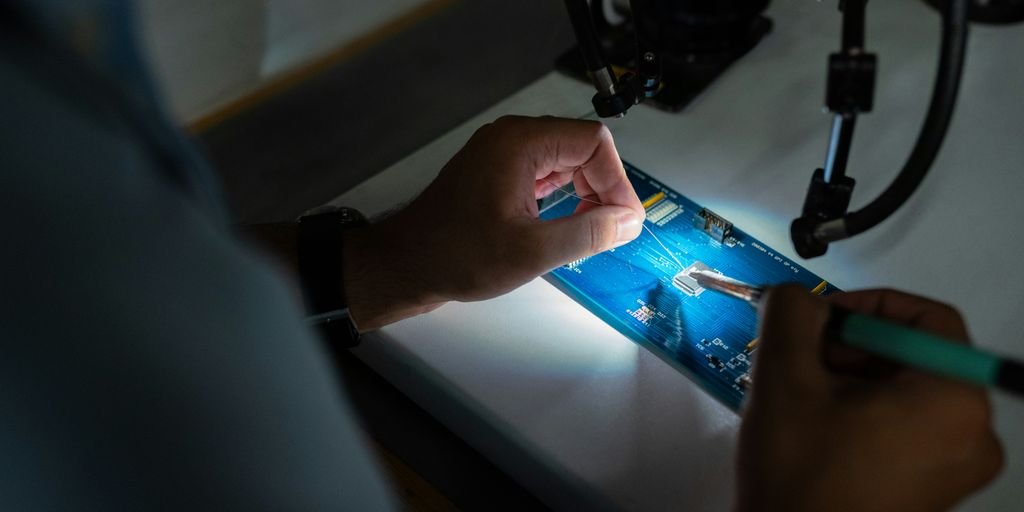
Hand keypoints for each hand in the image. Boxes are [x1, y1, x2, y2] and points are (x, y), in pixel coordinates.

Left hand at [343, 116, 644, 329]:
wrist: (406, 265)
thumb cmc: (457, 255)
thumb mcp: (533, 250)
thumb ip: (589, 232)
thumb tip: (629, 221)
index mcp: (520, 143)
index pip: (593, 142)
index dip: (616, 181)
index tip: (623, 221)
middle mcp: (511, 138)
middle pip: (582, 148)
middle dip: (603, 188)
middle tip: (609, 231)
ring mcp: (502, 154)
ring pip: (566, 161)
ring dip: (585, 194)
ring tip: (589, 233)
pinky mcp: (497, 173)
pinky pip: (546, 174)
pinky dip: (564, 197)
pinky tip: (566, 226)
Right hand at [735, 286, 1002, 511]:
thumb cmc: (801, 480)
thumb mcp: (785, 379)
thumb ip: (790, 315)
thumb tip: (795, 296)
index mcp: (953, 400)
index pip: (926, 318)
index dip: (866, 305)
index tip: (822, 316)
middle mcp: (971, 435)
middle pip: (914, 355)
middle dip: (850, 346)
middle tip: (801, 354)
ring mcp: (955, 467)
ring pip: (905, 391)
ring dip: (850, 378)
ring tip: (801, 392)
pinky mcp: (932, 488)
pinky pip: (905, 426)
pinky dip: (862, 411)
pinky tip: (816, 421)